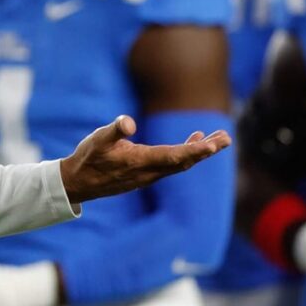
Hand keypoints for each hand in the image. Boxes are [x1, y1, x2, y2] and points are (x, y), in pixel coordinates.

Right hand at [60, 115, 230, 203]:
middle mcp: (150, 172)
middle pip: (185, 161)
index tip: (215, 145)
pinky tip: (191, 142)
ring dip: (199, 152)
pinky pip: (173, 165)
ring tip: (216, 138)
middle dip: (206, 150)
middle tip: (227, 138)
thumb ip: (115, 130)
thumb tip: (129, 122)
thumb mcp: (98, 139)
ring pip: (181, 164)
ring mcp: (149, 175)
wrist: (79, 183)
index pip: (175, 156)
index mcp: (141, 161)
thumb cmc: (88, 158)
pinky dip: (186, 154)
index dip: (196, 150)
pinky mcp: (146, 175)